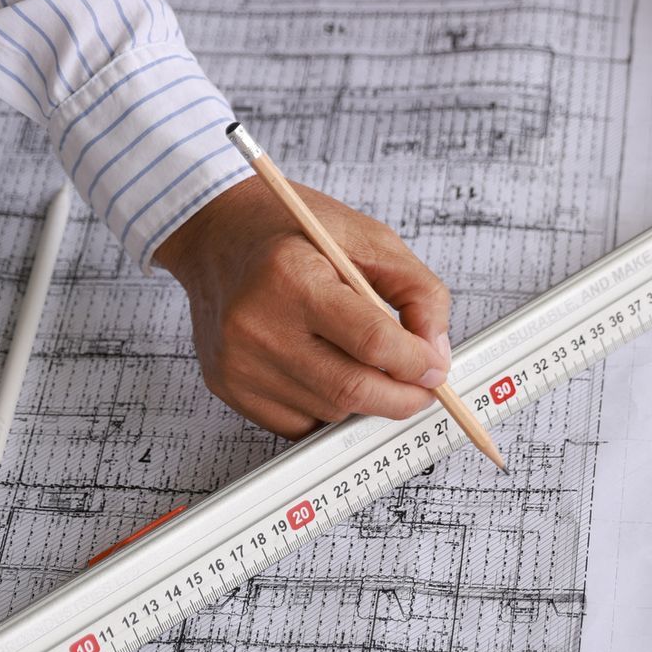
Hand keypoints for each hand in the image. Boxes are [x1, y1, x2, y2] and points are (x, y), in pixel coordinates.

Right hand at [151, 177, 451, 438]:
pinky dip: (328, 407)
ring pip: (330, 410)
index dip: (416, 363)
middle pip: (351, 389)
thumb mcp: (367, 238)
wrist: (216, 232)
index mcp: (291, 275)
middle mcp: (257, 324)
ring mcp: (238, 362)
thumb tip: (436, 354)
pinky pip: (299, 422)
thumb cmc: (289, 229)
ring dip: (364, 398)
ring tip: (368, 363)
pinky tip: (327, 370)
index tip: (435, 367)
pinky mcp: (228, 386)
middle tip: (422, 385)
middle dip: (402, 396)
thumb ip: (417, 291)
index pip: (372, 341)